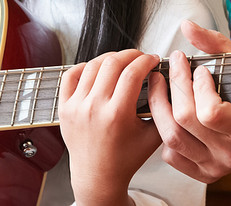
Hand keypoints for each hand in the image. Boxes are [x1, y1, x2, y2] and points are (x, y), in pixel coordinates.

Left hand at [58, 50, 162, 205]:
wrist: (98, 176)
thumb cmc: (125, 158)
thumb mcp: (153, 135)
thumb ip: (162, 108)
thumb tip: (165, 81)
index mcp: (117, 115)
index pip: (132, 73)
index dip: (146, 60)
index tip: (152, 60)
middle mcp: (94, 108)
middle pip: (112, 63)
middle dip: (130, 54)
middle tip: (139, 57)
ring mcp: (76, 106)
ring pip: (92, 65)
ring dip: (110, 58)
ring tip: (121, 61)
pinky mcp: (65, 107)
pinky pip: (71, 75)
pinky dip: (84, 67)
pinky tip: (96, 69)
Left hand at [147, 20, 230, 182]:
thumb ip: (215, 44)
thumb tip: (186, 26)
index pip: (211, 112)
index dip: (198, 86)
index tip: (199, 69)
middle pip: (186, 121)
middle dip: (174, 86)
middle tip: (172, 65)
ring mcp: (218, 166)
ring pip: (172, 138)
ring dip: (159, 105)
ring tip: (159, 82)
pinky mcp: (204, 172)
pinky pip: (171, 155)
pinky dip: (164, 132)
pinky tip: (170, 112)